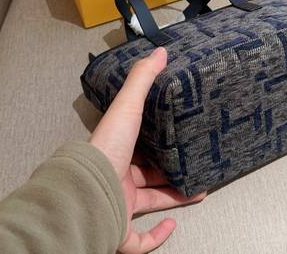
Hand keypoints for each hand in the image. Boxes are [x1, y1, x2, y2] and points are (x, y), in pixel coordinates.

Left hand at [90, 47, 205, 253]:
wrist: (88, 194)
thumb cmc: (106, 152)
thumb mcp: (126, 108)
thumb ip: (142, 80)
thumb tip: (159, 51)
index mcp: (116, 152)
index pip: (140, 145)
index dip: (160, 141)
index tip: (179, 134)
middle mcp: (117, 179)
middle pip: (148, 175)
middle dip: (172, 170)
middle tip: (195, 164)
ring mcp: (118, 206)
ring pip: (149, 203)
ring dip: (174, 197)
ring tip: (198, 190)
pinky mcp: (120, 232)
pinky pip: (140, 239)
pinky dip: (158, 235)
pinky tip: (172, 226)